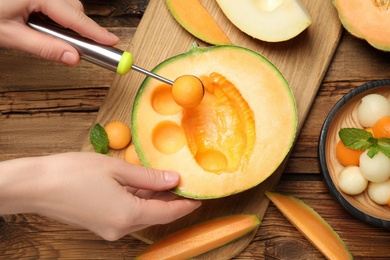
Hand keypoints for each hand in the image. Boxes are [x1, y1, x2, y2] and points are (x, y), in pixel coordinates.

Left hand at [0, 0, 118, 64]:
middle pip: (73, 9)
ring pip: (64, 5)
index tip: (113, 42)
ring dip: (63, 23)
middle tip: (78, 50)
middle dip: (78, 29)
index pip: (75, 18)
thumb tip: (73, 58)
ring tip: (42, 33)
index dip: (95, 33)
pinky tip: (37, 22)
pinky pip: (53, 2)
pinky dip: (53, 15)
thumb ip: (44, 47)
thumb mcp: (9, 35)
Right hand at [0, 152, 201, 240]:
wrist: (36, 186)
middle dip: (172, 200)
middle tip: (184, 183)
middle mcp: (121, 228)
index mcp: (128, 215)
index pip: (168, 212)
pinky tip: (143, 185)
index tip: (199, 197)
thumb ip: (149, 177)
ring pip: (142, 214)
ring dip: (155, 199)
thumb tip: (174, 179)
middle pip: (156, 215)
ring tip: (165, 180)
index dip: (186, 204)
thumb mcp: (116, 169)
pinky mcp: (101, 224)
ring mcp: (109, 229)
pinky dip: (139, 201)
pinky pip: (128, 214)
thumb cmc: (72, 173)